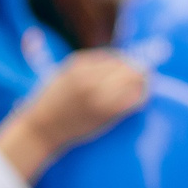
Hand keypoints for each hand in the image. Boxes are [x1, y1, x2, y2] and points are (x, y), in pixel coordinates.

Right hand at [0, 50, 149, 179]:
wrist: (41, 129)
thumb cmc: (54, 102)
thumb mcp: (66, 74)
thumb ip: (90, 67)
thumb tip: (122, 62)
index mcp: (78, 65)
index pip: (115, 58)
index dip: (128, 62)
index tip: (134, 68)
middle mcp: (89, 77)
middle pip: (128, 67)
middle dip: (138, 71)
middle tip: (146, 76)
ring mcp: (97, 95)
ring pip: (133, 81)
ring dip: (143, 83)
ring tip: (144, 87)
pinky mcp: (104, 113)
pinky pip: (132, 101)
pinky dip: (140, 98)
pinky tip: (140, 99)